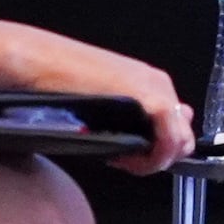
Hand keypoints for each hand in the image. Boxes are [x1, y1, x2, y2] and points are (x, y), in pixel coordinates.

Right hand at [0, 19, 195, 173]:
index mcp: (150, 83)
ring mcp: (158, 90)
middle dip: (157, 157)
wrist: (40, 62)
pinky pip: (171, 141)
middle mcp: (160, 84)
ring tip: (121, 159)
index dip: (156, 150)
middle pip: (183, 137)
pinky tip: (124, 159)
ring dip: (153, 160)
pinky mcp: (152, 99)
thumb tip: (141, 145)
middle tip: (125, 161)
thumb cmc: (58, 83)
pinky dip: (153, 159)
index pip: (176, 127)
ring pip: (181, 142)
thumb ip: (125, 120)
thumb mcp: (101, 103)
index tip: (129, 157)